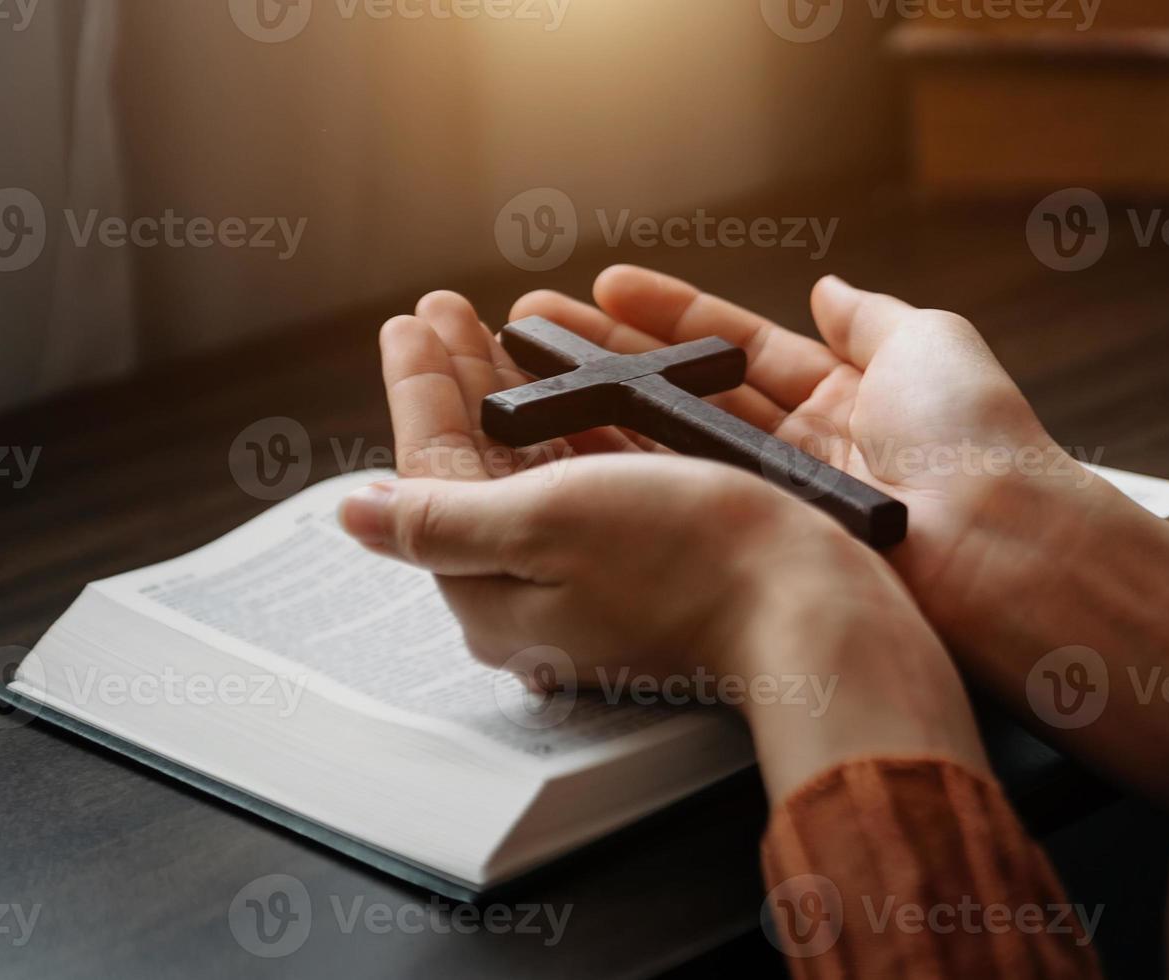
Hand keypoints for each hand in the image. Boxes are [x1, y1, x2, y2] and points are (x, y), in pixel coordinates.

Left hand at [346, 312, 988, 798]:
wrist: (814, 603)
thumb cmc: (689, 560)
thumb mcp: (544, 524)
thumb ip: (441, 518)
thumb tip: (354, 517)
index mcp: (496, 597)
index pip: (433, 479)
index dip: (419, 391)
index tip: (409, 321)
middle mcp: (541, 593)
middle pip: (480, 470)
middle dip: (460, 381)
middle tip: (444, 309)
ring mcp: (601, 578)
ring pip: (536, 467)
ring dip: (513, 390)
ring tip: (501, 326)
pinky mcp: (656, 558)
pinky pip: (594, 477)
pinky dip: (574, 419)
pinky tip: (574, 383)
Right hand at [503, 268, 1168, 802]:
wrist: (996, 547)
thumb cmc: (978, 442)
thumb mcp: (931, 343)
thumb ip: (871, 316)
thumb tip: (830, 287)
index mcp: (848, 398)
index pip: (738, 348)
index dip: (670, 316)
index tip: (604, 286)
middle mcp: (804, 452)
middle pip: (688, 394)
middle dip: (608, 358)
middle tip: (531, 330)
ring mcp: (774, 504)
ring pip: (670, 448)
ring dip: (595, 410)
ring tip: (523, 378)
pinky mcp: (757, 549)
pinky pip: (678, 501)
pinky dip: (619, 472)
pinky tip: (562, 447)